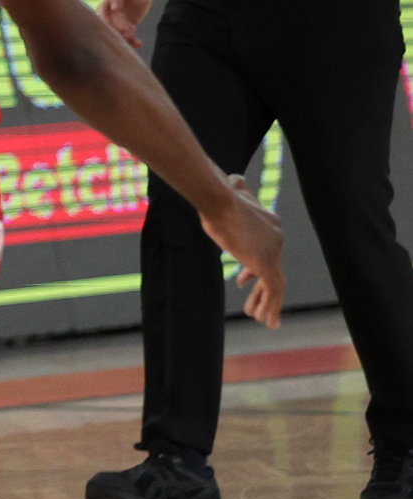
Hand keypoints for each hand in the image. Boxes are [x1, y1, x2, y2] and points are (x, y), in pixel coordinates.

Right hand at [99, 0, 151, 45]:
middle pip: (112, 29)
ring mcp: (119, 22)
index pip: (104, 19)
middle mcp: (110, 16)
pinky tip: (140, 43)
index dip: (112, 25)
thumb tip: (114, 8)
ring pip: (120, 35)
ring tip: (137, 42)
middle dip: (120, 34)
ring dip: (127, 40)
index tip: (122, 28)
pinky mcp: (127, 26)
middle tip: (130, 34)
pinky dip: (133, 41)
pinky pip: (128, 36)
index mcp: (105, 7)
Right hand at [200, 173, 284, 327]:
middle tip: (252, 307)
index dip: (253, 271)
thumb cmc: (219, 197)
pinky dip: (270, 307)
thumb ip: (237, 188)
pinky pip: (272, 291)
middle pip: (273, 270)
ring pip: (276, 285)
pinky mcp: (266, 264)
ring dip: (267, 304)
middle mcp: (278, 238)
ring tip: (261, 319)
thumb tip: (234, 178)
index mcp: (272, 225)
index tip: (240, 282)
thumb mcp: (231, 192)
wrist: (220, 200)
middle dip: (261, 290)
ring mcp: (273, 252)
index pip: (268, 251)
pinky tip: (265, 320)